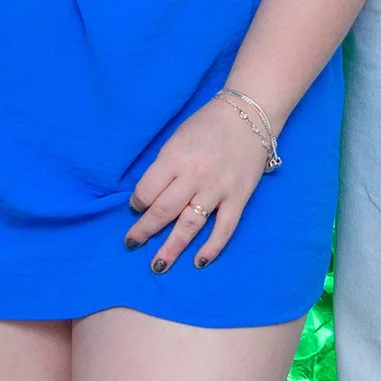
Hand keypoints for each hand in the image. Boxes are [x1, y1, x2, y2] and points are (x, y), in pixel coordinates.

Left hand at [124, 97, 270, 273]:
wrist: (249, 114)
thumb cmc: (207, 124)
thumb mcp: (177, 138)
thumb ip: (165, 166)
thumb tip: (151, 195)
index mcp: (175, 158)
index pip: (147, 191)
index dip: (137, 203)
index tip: (136, 208)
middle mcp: (194, 177)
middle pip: (163, 212)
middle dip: (144, 231)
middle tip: (131, 243)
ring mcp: (217, 190)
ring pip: (189, 226)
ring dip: (171, 248)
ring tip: (158, 266)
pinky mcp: (238, 198)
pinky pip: (224, 229)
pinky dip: (212, 248)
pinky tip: (199, 262)